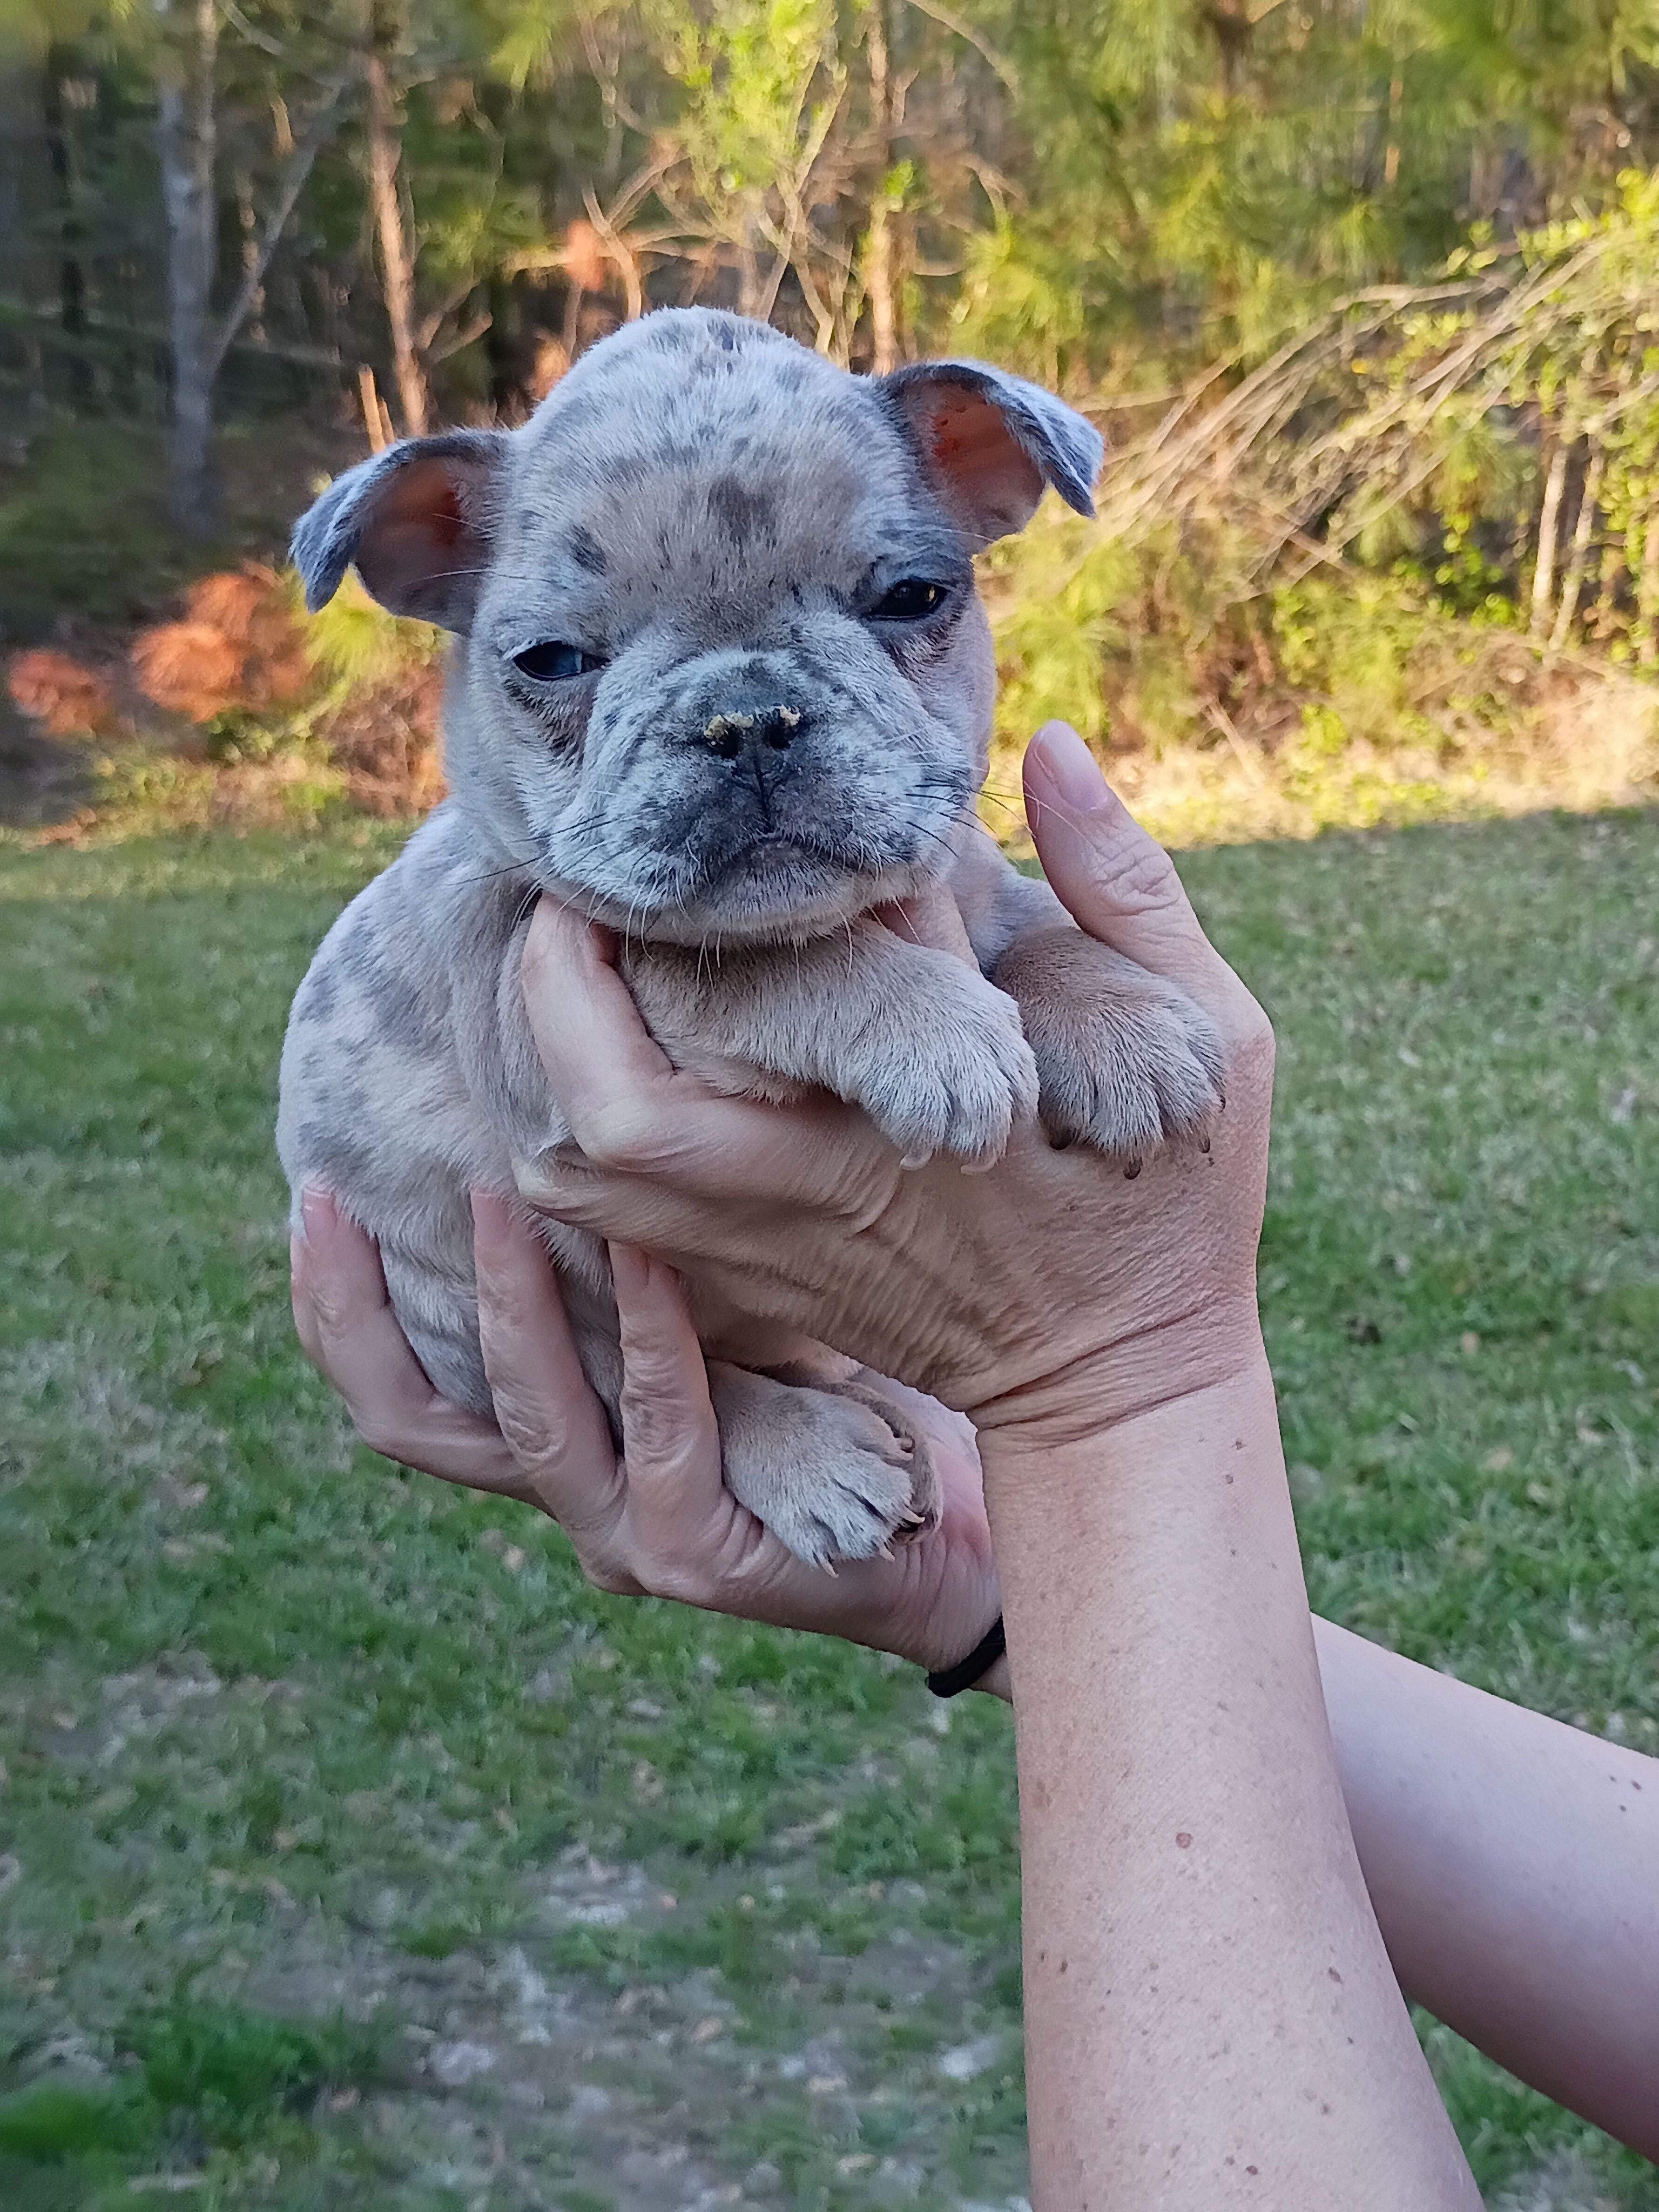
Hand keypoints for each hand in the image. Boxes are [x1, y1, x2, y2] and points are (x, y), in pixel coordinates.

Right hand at [289, 1189, 1002, 1673]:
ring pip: (528, 1423)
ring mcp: (626, 1540)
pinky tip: (656, 1248)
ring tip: (503, 1191)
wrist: (955, 1522)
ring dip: (510, 1300)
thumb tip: (569, 1115)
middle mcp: (567, 1504)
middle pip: (410, 1426)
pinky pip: (661, 1429)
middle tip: (344, 1191)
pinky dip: (650, 1335)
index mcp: (554, 1450)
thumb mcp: (709, 1321)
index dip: (334, 1308)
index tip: (312, 1197)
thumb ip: (633, 1263)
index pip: (401, 1394)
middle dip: (361, 1308)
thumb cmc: (833, 1400)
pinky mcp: (703, 1557)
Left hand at [513, 724, 1274, 1441]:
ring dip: (554, 1063)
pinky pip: (612, 1224)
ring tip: (574, 962)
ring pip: (590, 1179)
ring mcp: (773, 1256)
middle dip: (566, 987)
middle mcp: (821, 1195)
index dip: (750, 892)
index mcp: (936, 1120)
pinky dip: (577, 1137)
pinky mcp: (756, 1290)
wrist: (1123, 1392)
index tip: (718, 823)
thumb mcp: (1210, 1044)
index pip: (810, 985)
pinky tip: (602, 1058)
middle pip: (621, 1112)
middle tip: (580, 891)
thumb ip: (1130, 892)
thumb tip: (1054, 748)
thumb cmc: (1172, 1215)